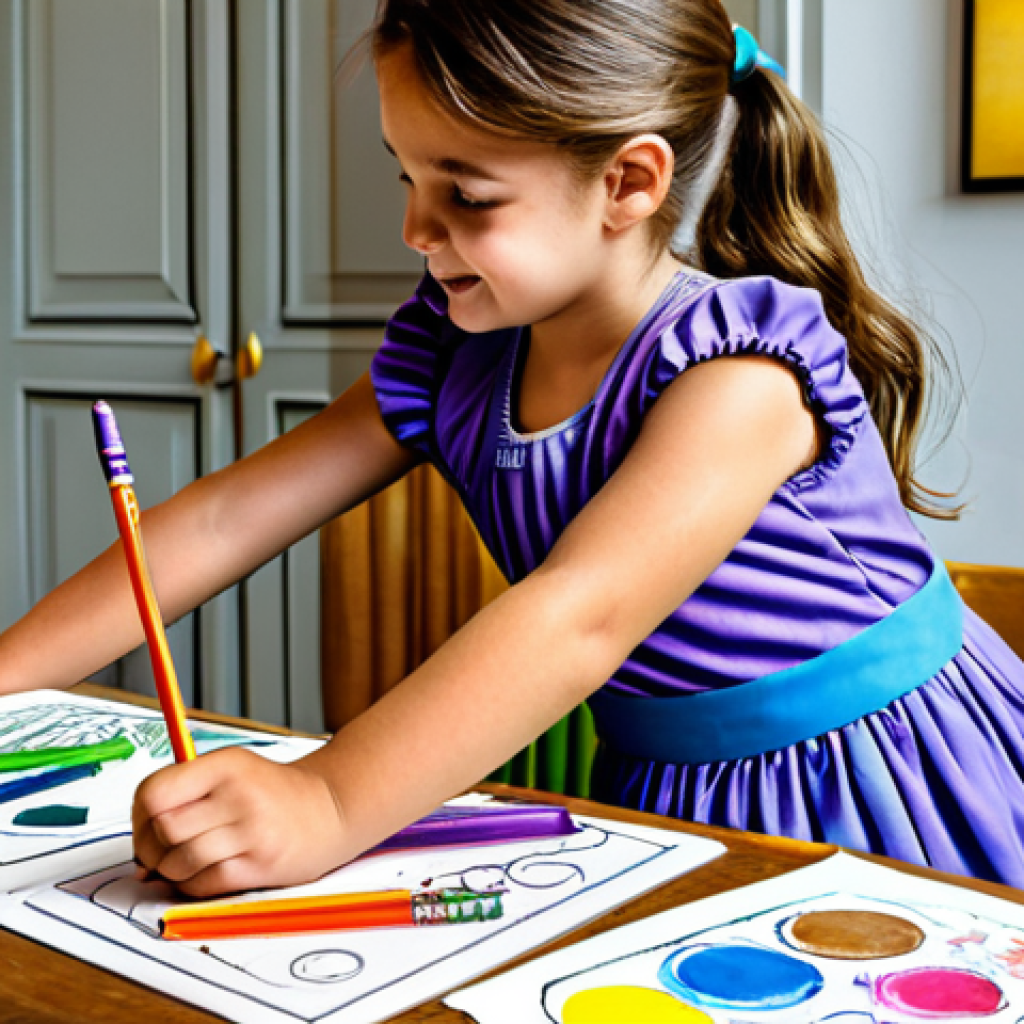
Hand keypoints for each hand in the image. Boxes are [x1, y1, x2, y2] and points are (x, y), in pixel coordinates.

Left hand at [132, 747, 347, 896]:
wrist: (330, 808)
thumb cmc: (272, 792)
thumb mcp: (232, 770)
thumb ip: (186, 795)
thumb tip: (139, 850)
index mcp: (225, 765)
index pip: (154, 793)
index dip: (139, 817)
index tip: (147, 826)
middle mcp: (238, 794)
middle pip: (163, 831)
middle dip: (152, 850)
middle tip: (161, 852)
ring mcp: (251, 831)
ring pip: (179, 863)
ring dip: (173, 871)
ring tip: (187, 863)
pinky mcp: (260, 864)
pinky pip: (203, 885)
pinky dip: (194, 886)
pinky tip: (207, 873)